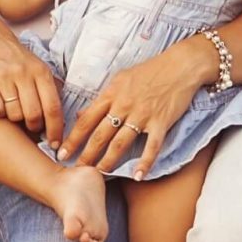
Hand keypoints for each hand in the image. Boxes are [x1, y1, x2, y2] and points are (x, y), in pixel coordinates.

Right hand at [0, 35, 65, 146]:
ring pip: (13, 114)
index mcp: (41, 72)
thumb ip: (49, 93)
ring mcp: (4, 76)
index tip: (55, 144)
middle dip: (33, 126)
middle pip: (33, 115)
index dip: (55, 130)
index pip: (53, 107)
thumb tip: (59, 127)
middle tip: (31, 125)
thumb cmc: (19, 63)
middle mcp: (24, 73)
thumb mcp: (39, 71)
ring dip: (14, 119)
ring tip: (13, 108)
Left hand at [59, 37, 206, 178]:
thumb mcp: (120, 79)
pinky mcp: (161, 122)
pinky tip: (137, 176)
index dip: (72, 138)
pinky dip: (145, 162)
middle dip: (85, 154)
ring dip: (109, 161)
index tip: (61, 152)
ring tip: (99, 174)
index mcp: (111, 94)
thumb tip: (81, 114)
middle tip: (75, 169)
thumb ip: (102, 98)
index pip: (86, 120)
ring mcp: (142, 115)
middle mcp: (124, 106)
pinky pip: (151, 146)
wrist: (180, 65)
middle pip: (100, 135)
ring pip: (121, 143)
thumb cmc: (150, 71)